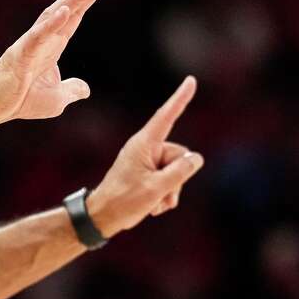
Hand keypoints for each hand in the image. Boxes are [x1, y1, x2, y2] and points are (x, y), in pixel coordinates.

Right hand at [0, 0, 111, 123]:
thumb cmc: (20, 100)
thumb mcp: (56, 99)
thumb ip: (72, 90)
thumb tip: (86, 89)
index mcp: (53, 45)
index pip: (74, 15)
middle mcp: (44, 38)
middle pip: (68, 8)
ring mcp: (31, 43)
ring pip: (55, 16)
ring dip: (73, 0)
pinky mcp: (21, 54)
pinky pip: (38, 36)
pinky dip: (51, 24)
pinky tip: (65, 12)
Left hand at [87, 76, 204, 237]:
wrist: (103, 217)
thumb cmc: (124, 201)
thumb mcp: (157, 188)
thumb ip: (180, 172)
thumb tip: (196, 158)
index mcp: (144, 145)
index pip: (166, 117)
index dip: (180, 99)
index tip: (190, 80)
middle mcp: (146, 149)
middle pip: (179, 156)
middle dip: (176, 179)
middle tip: (159, 195)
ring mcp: (147, 161)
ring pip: (176, 171)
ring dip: (170, 191)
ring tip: (154, 204)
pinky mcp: (148, 173)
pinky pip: (169, 180)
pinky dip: (165, 194)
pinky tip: (153, 206)